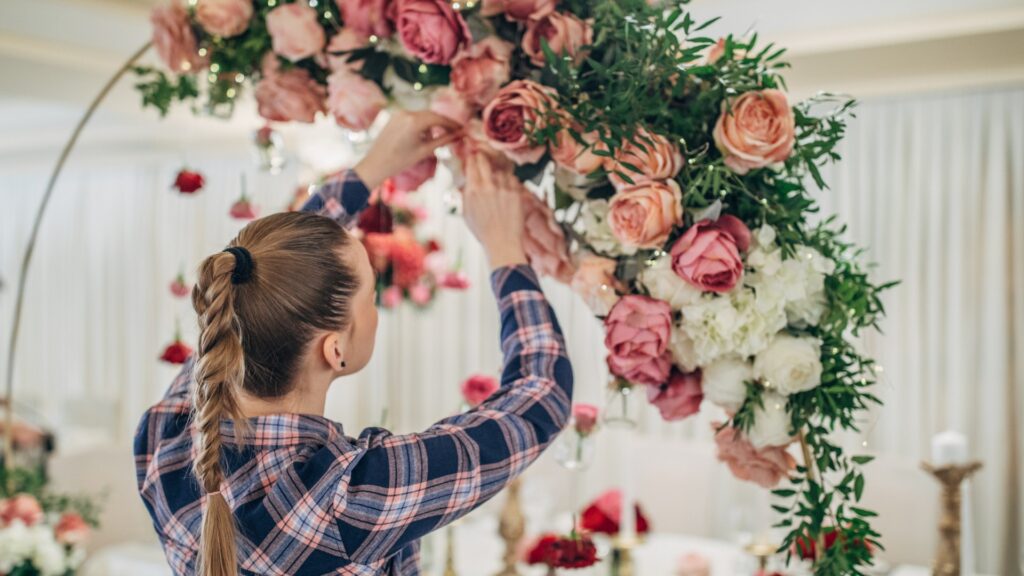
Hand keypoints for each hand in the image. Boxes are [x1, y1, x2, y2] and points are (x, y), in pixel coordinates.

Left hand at [354, 110, 461, 189]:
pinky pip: (412, 117)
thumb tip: (460, 135)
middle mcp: (407, 113)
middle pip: (431, 115)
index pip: (439, 118)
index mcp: (414, 121)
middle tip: (453, 133)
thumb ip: (443, 140)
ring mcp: (399, 113)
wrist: (376, 164)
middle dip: (442, 124)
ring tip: (434, 140)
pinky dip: (420, 125)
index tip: (461, 130)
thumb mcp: (424, 151)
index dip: (451, 124)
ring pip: (422, 116)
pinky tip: (422, 137)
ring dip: (431, 125)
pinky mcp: (394, 117)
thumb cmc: (400, 161)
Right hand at [462, 154, 527, 269]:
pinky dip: (510, 182)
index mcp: (473, 191)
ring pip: (500, 170)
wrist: (502, 243)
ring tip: (497, 183)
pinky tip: (507, 190)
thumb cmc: (483, 231)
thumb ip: (465, 195)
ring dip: (498, 173)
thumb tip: (465, 181)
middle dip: (482, 157)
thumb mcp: (466, 213)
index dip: (471, 157)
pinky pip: (513, 179)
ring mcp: (504, 189)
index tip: (472, 155)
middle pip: (485, 161)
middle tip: (482, 156)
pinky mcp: (516, 193)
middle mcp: (488, 187)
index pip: (471, 164)